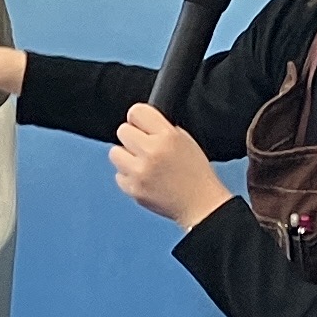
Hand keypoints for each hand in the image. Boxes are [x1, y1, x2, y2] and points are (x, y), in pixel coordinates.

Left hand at [112, 103, 231, 229]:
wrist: (201, 205)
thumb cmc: (196, 174)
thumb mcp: (186, 140)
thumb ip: (161, 129)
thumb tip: (139, 123)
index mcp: (168, 136)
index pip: (136, 112)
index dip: (138, 119)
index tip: (141, 125)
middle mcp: (152, 152)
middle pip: (122, 131)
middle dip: (132, 138)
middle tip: (144, 147)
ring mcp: (140, 172)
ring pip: (115, 153)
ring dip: (126, 157)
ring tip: (143, 164)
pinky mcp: (133, 189)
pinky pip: (119, 175)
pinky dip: (128, 177)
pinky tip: (144, 179)